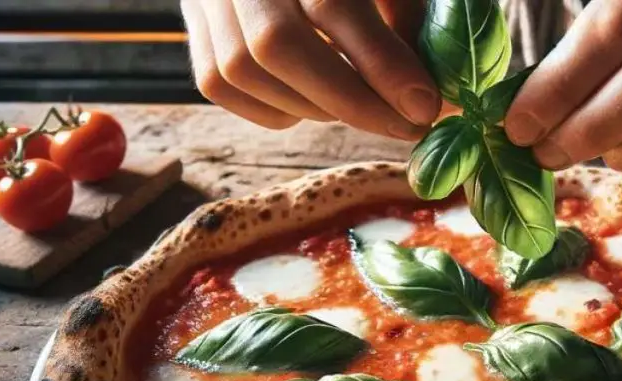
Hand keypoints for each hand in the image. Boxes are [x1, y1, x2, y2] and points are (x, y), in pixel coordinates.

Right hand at [179, 0, 439, 138]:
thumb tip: (431, 90)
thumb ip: (406, 12)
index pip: (332, 3)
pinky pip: (223, 85)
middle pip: (278, 44)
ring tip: (365, 109)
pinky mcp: (190, 27)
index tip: (424, 106)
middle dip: (351, 100)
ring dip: (315, 107)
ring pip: (245, 70)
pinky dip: (277, 108)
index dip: (381, 62)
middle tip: (405, 126)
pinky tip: (314, 101)